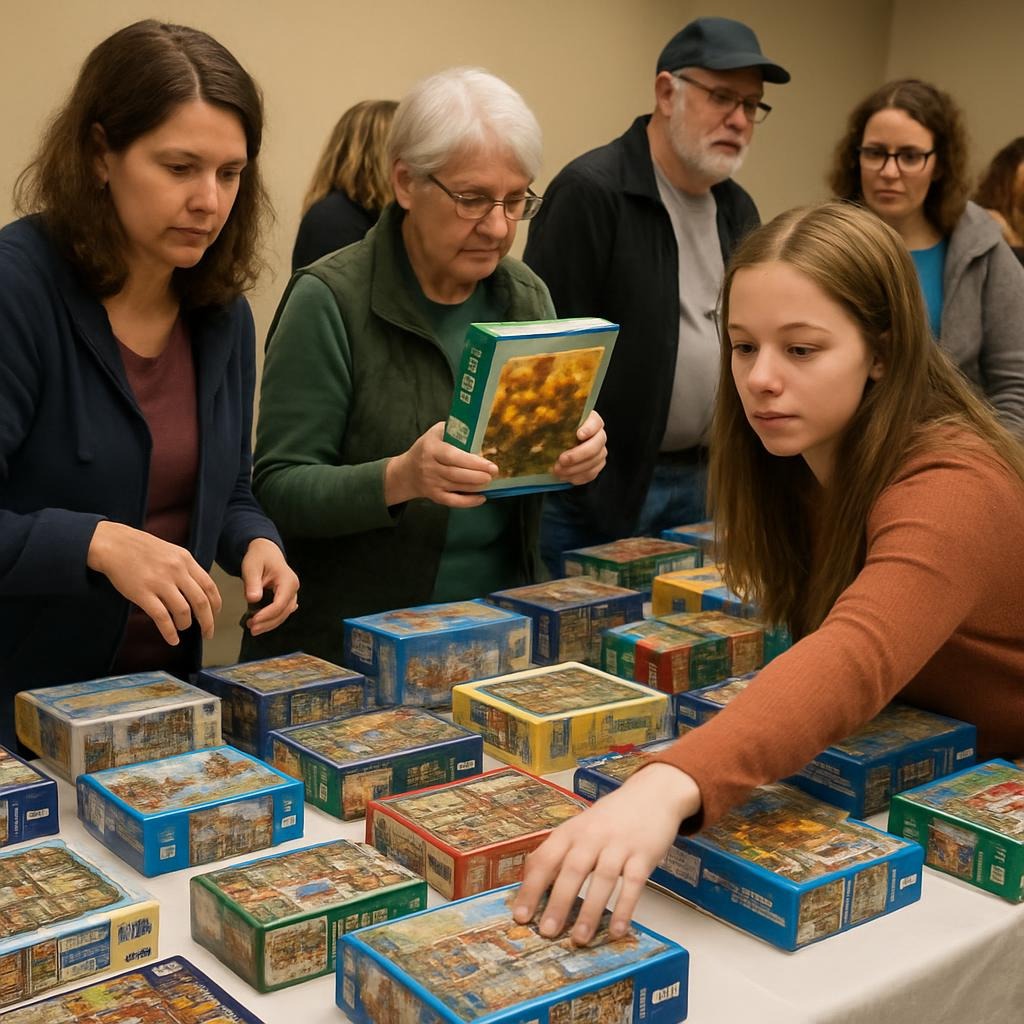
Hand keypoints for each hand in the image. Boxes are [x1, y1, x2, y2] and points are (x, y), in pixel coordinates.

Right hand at [87, 520, 221, 644]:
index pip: (209, 586)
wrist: (113, 544)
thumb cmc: (142, 549)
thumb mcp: (171, 552)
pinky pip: (161, 618)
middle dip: (207, 621)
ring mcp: (159, 582)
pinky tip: (172, 640)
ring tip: (182, 627)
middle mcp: (176, 570)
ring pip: (183, 611)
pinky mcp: (142, 593)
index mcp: (185, 560)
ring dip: (185, 624)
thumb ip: (186, 569)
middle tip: (208, 633)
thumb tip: (199, 591)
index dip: (215, 604)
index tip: (215, 615)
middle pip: (200, 602)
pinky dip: (170, 632)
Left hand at [240, 538, 299, 635]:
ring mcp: (292, 593)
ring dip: (269, 623)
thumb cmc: (259, 557)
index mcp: (288, 580)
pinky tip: (262, 624)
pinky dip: (272, 619)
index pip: (280, 603)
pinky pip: (282, 611)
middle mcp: (293, 588)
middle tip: (251, 628)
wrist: (265, 551)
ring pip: (283, 614)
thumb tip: (253, 599)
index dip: (267, 614)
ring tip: (253, 628)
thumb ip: (252, 583)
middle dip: (268, 622)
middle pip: (283, 611)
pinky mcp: (287, 597)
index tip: (253, 621)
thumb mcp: (251, 567)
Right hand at [384, 422, 497, 508]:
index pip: (452, 456)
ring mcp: (432, 484)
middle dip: (478, 475)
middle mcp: (430, 467)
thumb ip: (454, 430)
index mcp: (431, 449)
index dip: (472, 462)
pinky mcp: (435, 496)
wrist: (406, 472)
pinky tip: (481, 497)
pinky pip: (453, 502)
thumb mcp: (436, 433)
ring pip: (457, 487)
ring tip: (489, 481)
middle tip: (494, 473)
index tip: (489, 464)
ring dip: (476, 486)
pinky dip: (468, 502)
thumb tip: (480, 433)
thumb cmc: (426, 449)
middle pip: (456, 474)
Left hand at [513, 763, 700, 943]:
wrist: (652, 794)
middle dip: (558, 903)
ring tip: (579, 938)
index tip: (521, 915)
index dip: (531, 887)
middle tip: (547, 932)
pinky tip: (617, 930)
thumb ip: (558, 850)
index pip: (545, 858)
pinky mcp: (643, 854)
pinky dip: (625, 908)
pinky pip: (633, 883)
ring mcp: (619, 844)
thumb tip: (529, 879)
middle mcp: (593, 836)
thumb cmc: (610, 817)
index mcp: (571, 831)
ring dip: (590, 911)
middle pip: (572, 870)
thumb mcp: (579, 827)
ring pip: (602, 878)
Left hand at [552, 410, 605, 485]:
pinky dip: (578, 477)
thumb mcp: (554, 423)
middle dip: (579, 454)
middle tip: (561, 460)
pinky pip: (591, 474)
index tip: (578, 434)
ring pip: (594, 461)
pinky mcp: (596, 466)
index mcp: (591, 421)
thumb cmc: (557, 430)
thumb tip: (538, 424)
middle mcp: (599, 436)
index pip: (596, 422)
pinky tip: (564, 477)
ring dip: (575, 469)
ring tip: (558, 471)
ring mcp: (600, 452)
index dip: (589, 429)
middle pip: (596, 445)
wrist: (560, 445)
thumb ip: (551, 422)